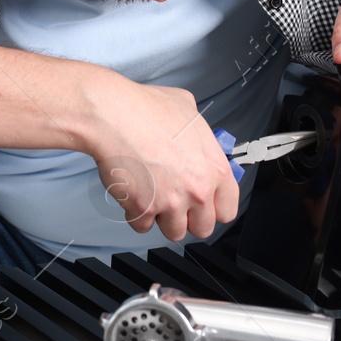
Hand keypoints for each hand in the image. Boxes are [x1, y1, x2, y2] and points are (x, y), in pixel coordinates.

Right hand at [78, 76, 240, 240]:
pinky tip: (134, 193)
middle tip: (175, 201)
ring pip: (174, 232)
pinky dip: (136, 214)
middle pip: (203, 228)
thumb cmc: (145, 108)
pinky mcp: (144, 209)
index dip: (214, 207)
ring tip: (152, 194)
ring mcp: (172, 202)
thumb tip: (194, 135)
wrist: (113, 115)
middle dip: (188, 217)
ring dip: (162, 218)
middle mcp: (198, 189)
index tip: (204, 205)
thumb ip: (197, 131)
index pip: (228, 209)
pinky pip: (142, 226)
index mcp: (215, 168)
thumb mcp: (187, 108)